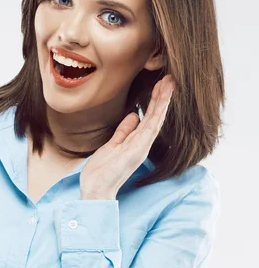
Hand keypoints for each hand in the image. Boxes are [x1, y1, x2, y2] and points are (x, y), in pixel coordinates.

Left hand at [80, 75, 174, 199]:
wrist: (96, 190)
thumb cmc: (101, 172)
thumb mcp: (111, 145)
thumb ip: (123, 131)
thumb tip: (134, 115)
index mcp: (135, 142)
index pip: (147, 117)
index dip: (154, 100)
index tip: (160, 83)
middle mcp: (141, 143)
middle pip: (155, 116)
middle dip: (162, 96)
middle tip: (170, 77)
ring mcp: (141, 146)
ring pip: (156, 118)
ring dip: (163, 100)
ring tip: (170, 82)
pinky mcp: (138, 150)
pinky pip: (151, 127)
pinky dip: (158, 112)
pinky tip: (163, 98)